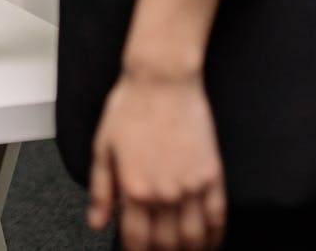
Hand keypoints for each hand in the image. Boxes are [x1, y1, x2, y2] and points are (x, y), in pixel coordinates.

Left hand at [88, 68, 226, 249]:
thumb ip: (100, 190)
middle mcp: (164, 193)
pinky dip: (215, 236)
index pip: (136, 239)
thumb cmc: (128, 108)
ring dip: (189, 250)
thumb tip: (97, 223)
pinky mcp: (212, 175)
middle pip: (166, 243)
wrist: (162, 81)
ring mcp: (191, 186)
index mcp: (133, 188)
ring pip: (193, 237)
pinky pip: (218, 217)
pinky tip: (209, 242)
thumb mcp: (102, 147)